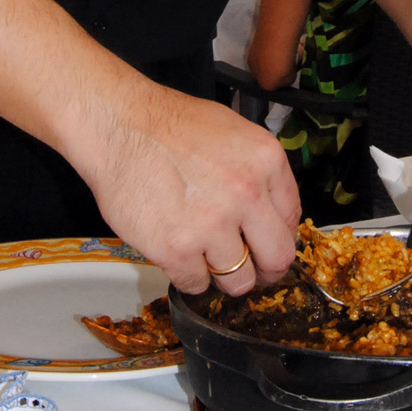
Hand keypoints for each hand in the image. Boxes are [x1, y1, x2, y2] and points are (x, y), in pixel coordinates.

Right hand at [86, 81, 300, 297]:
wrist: (119, 126)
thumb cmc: (170, 126)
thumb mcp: (234, 132)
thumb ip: (259, 173)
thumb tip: (270, 214)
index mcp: (265, 161)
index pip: (292, 219)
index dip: (277, 236)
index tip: (264, 243)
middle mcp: (246, 194)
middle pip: (276, 259)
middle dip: (263, 269)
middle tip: (248, 268)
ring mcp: (212, 225)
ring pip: (238, 281)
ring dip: (221, 274)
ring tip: (201, 252)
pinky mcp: (176, 250)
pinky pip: (196, 284)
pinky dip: (187, 275)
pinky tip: (177, 251)